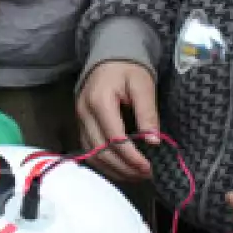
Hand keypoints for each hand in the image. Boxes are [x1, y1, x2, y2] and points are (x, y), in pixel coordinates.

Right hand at [77, 61, 159, 180]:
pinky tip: (121, 168)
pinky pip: (89, 151)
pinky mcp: (81, 125)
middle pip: (101, 151)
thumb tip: (153, 141)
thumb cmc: (128, 69)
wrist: (110, 57)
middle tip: (145, 175)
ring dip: (114, 170)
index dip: (131, 157)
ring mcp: (79, 120)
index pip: (114, 139)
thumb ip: (147, 113)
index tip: (148, 167)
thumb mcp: (143, 86)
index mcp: (100, 102)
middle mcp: (85, 113)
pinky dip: (104, 164)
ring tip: (136, 176)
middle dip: (124, 168)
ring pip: (92, 155)